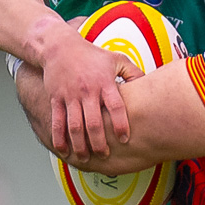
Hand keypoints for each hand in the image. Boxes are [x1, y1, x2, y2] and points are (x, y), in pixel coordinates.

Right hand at [38, 21, 140, 162]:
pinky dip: (59, 138)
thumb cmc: (91, 55)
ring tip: (85, 158)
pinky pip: (57, 121)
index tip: (125, 139)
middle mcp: (87, 91)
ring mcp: (70, 96)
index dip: (121, 124)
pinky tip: (64, 151)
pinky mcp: (55, 99)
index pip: (116, 107)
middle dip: (99, 142)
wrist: (59, 47)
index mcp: (104, 82)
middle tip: (105, 155)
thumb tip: (148, 87)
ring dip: (80, 145)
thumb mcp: (115, 59)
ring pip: (74, 126)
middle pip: (94, 122)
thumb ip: (133, 73)